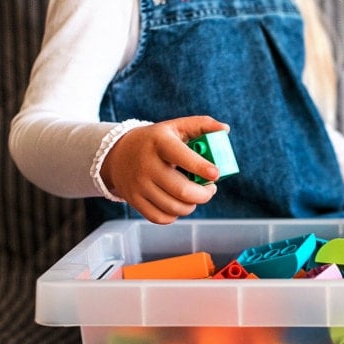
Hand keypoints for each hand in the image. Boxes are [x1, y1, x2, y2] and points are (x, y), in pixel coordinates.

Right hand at [100, 116, 228, 223]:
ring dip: (192, 205)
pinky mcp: (134, 200)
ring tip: (195, 195)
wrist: (118, 153)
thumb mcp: (176, 127)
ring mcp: (139, 184)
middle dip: (204, 194)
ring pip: (174, 207)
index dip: (201, 167)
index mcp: (159, 142)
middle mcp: (147, 164)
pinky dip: (175, 215)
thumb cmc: (157, 141)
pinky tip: (178, 203)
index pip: (181, 156)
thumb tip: (225, 129)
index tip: (216, 174)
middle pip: (182, 190)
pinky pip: (161, 218)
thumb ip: (202, 125)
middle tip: (210, 188)